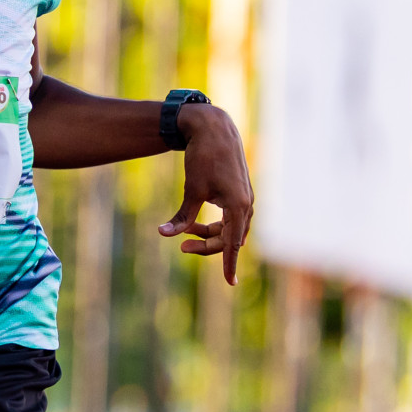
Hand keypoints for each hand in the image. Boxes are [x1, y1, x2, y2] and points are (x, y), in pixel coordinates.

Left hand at [156, 103, 253, 284]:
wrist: (213, 128)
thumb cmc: (203, 158)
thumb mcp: (191, 189)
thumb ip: (183, 216)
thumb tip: (164, 234)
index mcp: (239, 206)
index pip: (233, 243)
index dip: (229, 263)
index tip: (230, 283)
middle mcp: (247, 204)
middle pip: (230, 238)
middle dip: (206, 245)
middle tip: (181, 246)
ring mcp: (245, 198)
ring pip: (230, 228)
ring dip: (209, 233)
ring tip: (184, 232)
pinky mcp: (240, 192)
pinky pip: (231, 218)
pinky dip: (216, 223)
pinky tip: (197, 222)